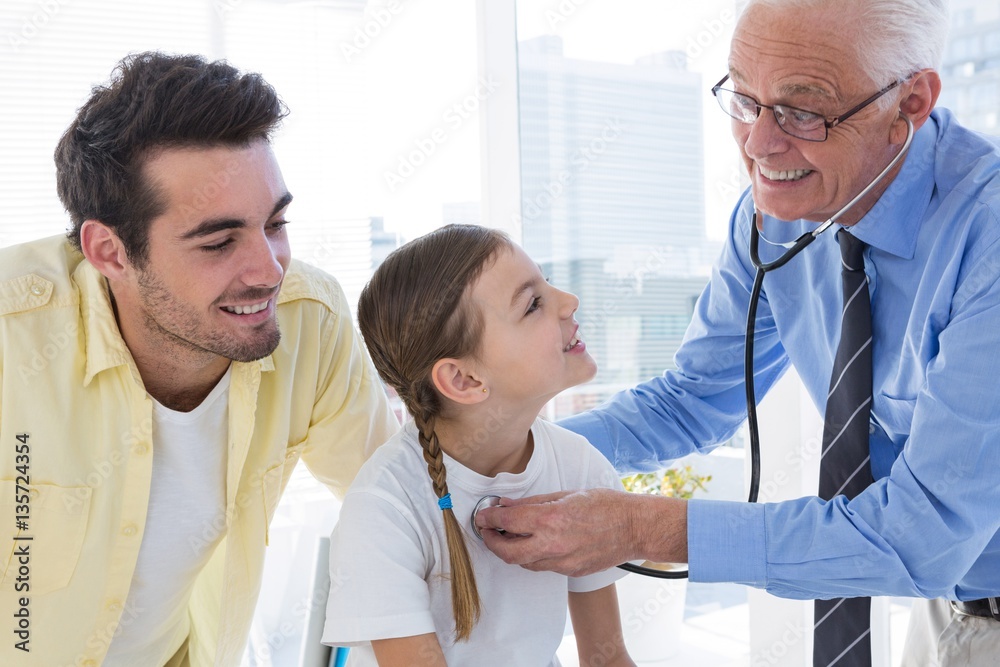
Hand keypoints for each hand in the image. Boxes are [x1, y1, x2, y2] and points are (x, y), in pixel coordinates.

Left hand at [474, 487, 684, 576]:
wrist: (634, 528)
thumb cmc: (604, 505)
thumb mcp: (566, 494)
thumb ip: (532, 502)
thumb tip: (506, 505)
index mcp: (551, 519)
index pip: (507, 522)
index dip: (488, 519)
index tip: (482, 516)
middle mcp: (553, 544)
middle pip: (507, 553)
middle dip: (491, 542)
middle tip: (486, 530)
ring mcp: (562, 562)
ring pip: (524, 563)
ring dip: (512, 550)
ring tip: (510, 535)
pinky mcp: (570, 572)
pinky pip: (543, 566)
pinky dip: (533, 555)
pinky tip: (535, 543)